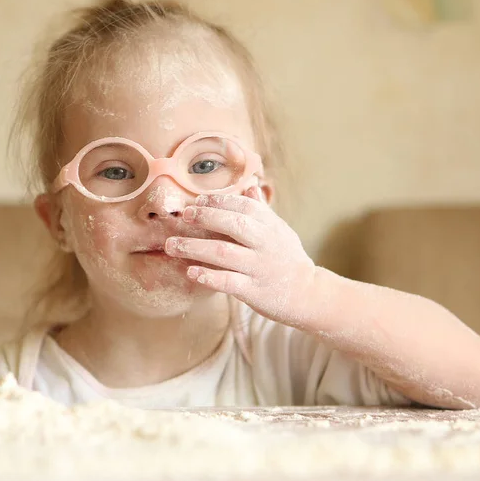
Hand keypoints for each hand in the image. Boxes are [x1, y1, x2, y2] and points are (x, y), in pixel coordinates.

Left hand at [164, 186, 315, 324]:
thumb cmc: (288, 259)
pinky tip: (191, 272)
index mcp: (270, 226)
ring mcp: (258, 267)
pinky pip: (228, 282)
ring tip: (171, 246)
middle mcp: (264, 243)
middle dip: (204, 217)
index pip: (242, 205)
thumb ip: (262, 210)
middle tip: (182, 216)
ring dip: (194, 248)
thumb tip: (250, 185)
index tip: (197, 201)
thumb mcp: (280, 231)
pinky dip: (208, 276)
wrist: (308, 294)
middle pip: (232, 224)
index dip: (218, 201)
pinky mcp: (254, 291)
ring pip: (223, 253)